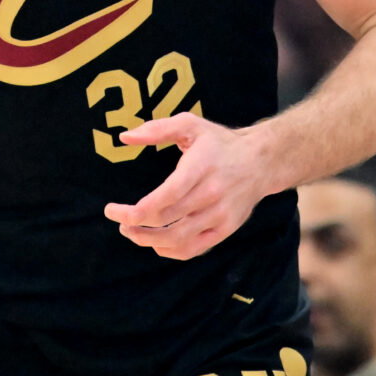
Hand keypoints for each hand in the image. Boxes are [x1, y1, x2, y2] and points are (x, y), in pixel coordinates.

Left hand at [102, 113, 268, 260]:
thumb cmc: (219, 142)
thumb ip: (156, 129)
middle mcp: (211, 194)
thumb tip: (125, 137)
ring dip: (148, 240)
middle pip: (167, 220)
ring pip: (178, 239)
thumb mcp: (190, 125)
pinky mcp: (225, 229)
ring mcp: (220, 215)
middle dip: (135, 225)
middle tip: (119, 219)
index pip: (166, 197)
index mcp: (200, 168)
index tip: (113, 210)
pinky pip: (194, 249)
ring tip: (131, 232)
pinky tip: (155, 242)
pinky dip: (171, 251)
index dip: (137, 211)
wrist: (262, 161)